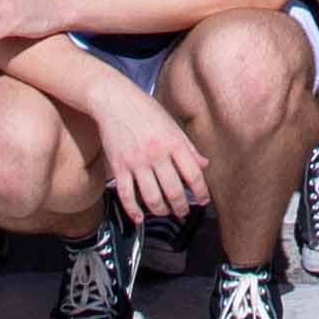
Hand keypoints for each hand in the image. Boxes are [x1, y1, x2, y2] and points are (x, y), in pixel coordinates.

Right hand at [89, 84, 208, 225]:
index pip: (193, 174)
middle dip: (181, 207)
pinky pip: (127, 195)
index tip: (203, 201)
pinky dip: (133, 210)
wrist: (115, 100)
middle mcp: (156, 154)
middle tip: (183, 212)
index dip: (201, 192)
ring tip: (165, 213)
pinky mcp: (119, 166)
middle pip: (174, 191)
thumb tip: (204, 165)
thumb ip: (188, 146)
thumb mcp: (172, 124)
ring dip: (161, 211)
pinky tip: (139, 218)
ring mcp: (136, 162)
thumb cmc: (145, 110)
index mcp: (173, 142)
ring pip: (152, 197)